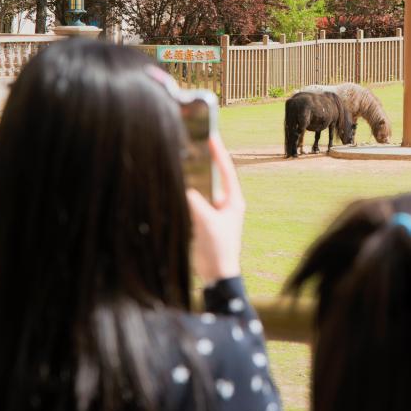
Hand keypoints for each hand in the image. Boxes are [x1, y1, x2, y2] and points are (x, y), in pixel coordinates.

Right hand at [187, 134, 244, 282]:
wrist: (217, 274)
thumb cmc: (219, 248)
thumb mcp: (206, 222)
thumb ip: (195, 202)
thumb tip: (183, 187)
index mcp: (234, 200)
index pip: (226, 170)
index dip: (219, 153)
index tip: (211, 136)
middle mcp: (226, 203)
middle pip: (214, 177)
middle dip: (204, 162)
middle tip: (194, 144)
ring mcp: (216, 212)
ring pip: (203, 189)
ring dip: (194, 178)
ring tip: (184, 161)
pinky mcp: (205, 221)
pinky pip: (196, 202)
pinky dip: (188, 193)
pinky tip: (177, 185)